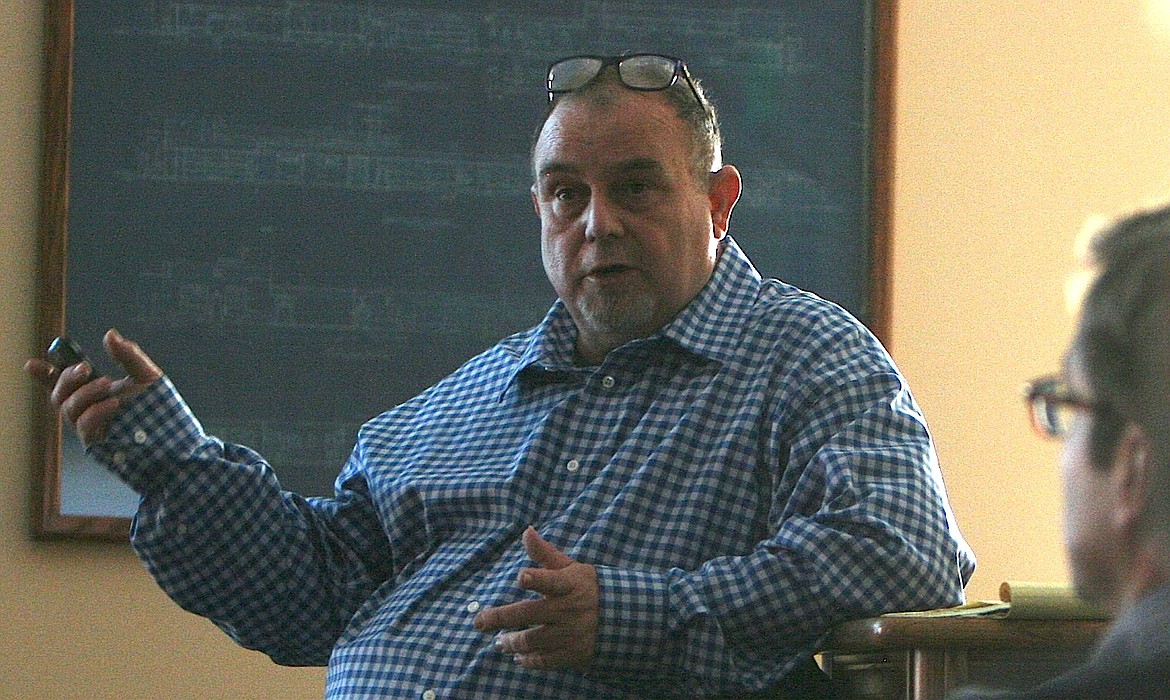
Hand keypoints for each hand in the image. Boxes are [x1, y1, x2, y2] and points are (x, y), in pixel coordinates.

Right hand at [25, 328, 163, 446]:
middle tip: (84, 367)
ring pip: (68, 408)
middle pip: (59, 394)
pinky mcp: (96, 441)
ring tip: (108, 384)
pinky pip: (84, 425)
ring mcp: (91, 425)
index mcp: (96, 390)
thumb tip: (109, 334)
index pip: (63, 382)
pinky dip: (95, 411)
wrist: (173, 436)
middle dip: (65, 378)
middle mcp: (89, 408)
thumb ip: (128, 355)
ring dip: (85, 393)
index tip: (32, 364)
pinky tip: (113, 404)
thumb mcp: (147, 376)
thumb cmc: (160, 407)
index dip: (44, 374)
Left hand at [473, 527, 598, 671]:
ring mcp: (570, 633)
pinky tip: (518, 657)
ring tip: (499, 642)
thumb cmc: (588, 587)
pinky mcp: (573, 653)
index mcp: (568, 585)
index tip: (521, 577)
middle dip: (500, 618)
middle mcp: (568, 609)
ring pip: (532, 640)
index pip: (550, 580)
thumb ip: (545, 553)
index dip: (536, 578)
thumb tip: (526, 531)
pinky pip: (545, 660)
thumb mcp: (570, 568)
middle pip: (528, 614)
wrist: (623, 618)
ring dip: (511, 642)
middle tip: (479, 623)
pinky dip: (528, 660)